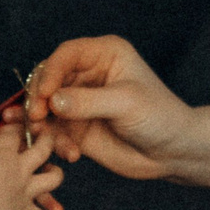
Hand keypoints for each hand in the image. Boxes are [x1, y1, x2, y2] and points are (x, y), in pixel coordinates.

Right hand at [0, 96, 64, 209]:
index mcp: (3, 155)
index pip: (12, 133)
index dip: (7, 129)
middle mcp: (20, 170)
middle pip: (44, 148)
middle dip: (47, 138)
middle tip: (44, 134)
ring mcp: (25, 192)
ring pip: (54, 179)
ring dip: (55, 174)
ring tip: (52, 172)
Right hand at [25, 35, 196, 178]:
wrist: (172, 151)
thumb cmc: (159, 116)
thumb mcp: (126, 103)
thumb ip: (88, 102)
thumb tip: (52, 101)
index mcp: (103, 54)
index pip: (66, 55)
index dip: (50, 72)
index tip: (45, 95)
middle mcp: (87, 74)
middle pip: (48, 79)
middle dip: (39, 98)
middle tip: (36, 118)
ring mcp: (79, 101)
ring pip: (45, 107)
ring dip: (40, 123)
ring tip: (44, 138)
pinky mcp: (76, 127)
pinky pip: (54, 131)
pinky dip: (55, 142)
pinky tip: (71, 155)